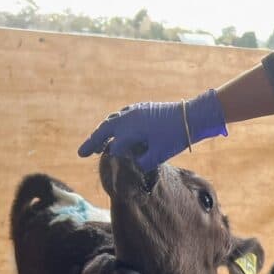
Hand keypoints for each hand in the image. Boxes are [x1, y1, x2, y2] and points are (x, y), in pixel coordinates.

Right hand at [77, 89, 227, 171]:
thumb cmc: (174, 137)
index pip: (112, 145)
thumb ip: (142, 162)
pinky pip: (122, 115)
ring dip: (103, 131)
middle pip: (105, 130)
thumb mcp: (158, 155)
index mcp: (129, 129)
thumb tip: (132, 164)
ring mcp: (135, 111)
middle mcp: (128, 117)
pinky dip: (114, 122)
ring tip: (96, 143)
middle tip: (82, 153)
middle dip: (93, 142)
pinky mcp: (143, 108)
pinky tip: (115, 127)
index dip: (109, 157)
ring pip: (112, 121)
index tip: (104, 166)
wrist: (192, 116)